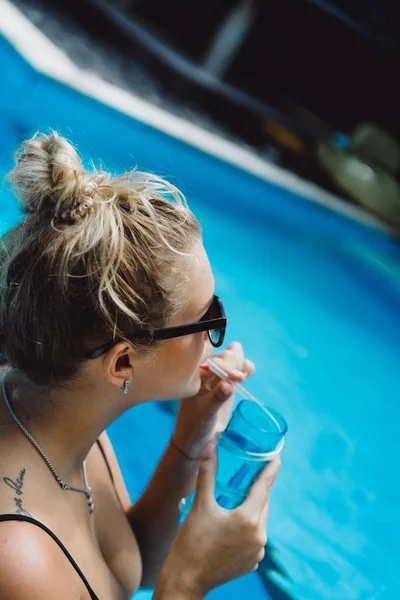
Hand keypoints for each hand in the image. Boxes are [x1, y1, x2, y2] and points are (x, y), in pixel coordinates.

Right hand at [154, 450, 280, 598]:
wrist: (186, 579)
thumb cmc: (191, 541)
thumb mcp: (200, 505)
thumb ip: (208, 474)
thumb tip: (210, 447)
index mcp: (248, 519)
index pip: (264, 488)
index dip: (271, 471)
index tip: (277, 458)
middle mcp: (258, 536)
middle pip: (263, 503)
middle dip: (260, 488)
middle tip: (256, 472)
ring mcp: (257, 552)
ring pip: (260, 520)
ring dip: (254, 507)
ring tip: (245, 494)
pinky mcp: (252, 562)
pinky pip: (256, 536)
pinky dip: (249, 525)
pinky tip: (237, 520)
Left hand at [173, 342, 254, 458]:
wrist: (196, 439)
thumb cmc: (195, 425)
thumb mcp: (206, 413)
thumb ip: (217, 397)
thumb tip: (228, 384)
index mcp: (195, 375)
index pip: (214, 361)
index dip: (226, 367)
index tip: (237, 378)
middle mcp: (206, 372)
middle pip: (225, 355)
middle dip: (234, 364)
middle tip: (240, 379)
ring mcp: (217, 377)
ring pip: (233, 359)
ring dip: (240, 364)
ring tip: (243, 377)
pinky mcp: (227, 383)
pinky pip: (237, 370)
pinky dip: (244, 369)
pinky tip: (247, 374)